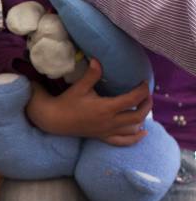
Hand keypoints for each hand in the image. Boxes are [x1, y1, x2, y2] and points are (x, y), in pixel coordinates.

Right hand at [26, 60, 151, 145]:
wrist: (55, 120)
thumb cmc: (67, 102)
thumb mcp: (80, 87)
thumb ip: (92, 74)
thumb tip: (98, 59)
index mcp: (106, 108)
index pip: (132, 99)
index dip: (142, 90)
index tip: (143, 82)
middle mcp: (110, 122)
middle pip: (138, 116)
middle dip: (146, 104)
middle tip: (146, 94)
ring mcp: (107, 131)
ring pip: (133, 129)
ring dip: (142, 118)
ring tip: (143, 107)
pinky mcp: (103, 137)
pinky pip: (123, 141)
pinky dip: (135, 138)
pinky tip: (142, 132)